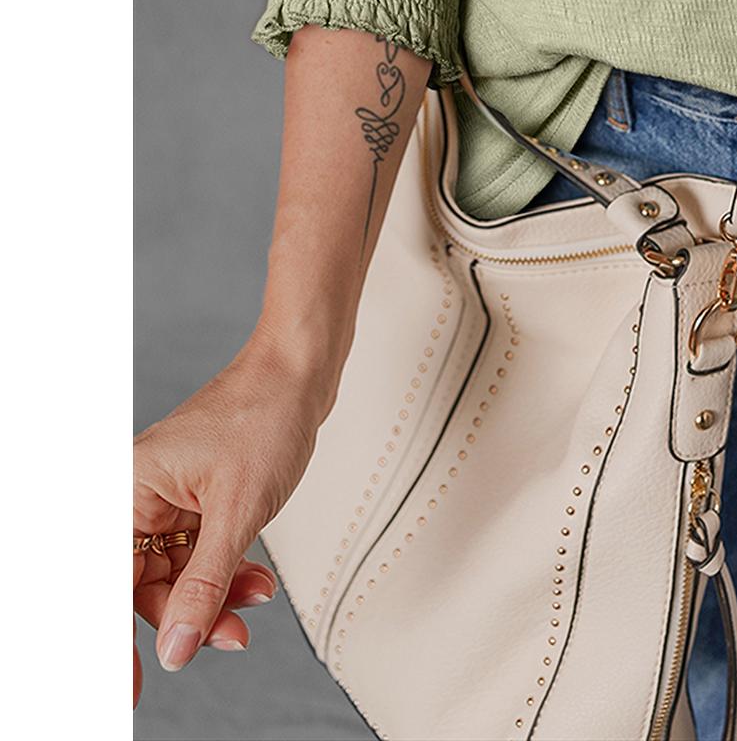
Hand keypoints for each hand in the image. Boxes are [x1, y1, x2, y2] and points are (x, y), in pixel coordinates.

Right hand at [133, 332, 327, 705]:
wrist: (303, 372)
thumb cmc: (266, 413)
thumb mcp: (238, 511)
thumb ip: (204, 584)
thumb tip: (178, 646)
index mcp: (128, 490)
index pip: (109, 582)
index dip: (115, 638)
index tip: (128, 686)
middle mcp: (140, 495)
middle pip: (143, 585)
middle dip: (189, 614)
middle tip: (229, 636)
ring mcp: (168, 498)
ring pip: (176, 576)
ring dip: (216, 595)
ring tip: (255, 597)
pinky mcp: (197, 501)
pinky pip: (200, 556)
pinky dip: (228, 573)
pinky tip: (256, 582)